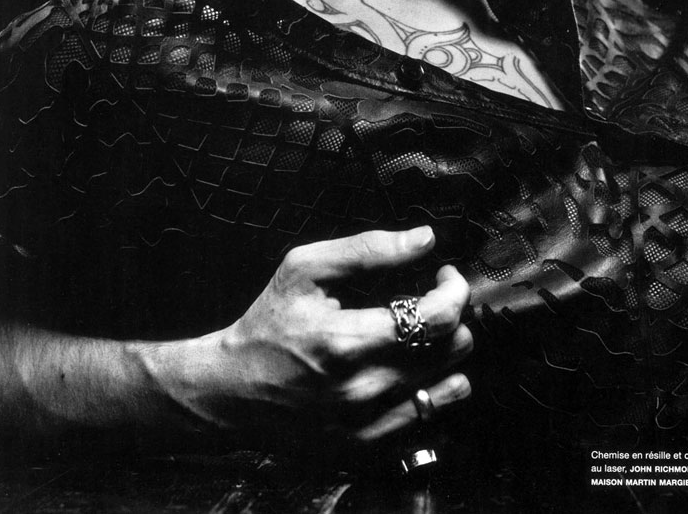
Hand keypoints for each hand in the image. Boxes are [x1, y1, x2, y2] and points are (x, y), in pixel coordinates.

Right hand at [147, 227, 472, 443]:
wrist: (232, 390)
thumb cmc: (268, 324)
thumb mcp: (305, 269)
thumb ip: (367, 250)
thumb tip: (424, 239)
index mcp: (346, 341)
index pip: (436, 318)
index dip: (453, 290)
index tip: (445, 276)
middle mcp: (362, 389)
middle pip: (450, 351)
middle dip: (454, 316)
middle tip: (434, 300)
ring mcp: (367, 425)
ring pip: (449, 387)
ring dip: (448, 353)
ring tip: (425, 334)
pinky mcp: (368, 449)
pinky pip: (430, 421)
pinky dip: (435, 391)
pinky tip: (416, 370)